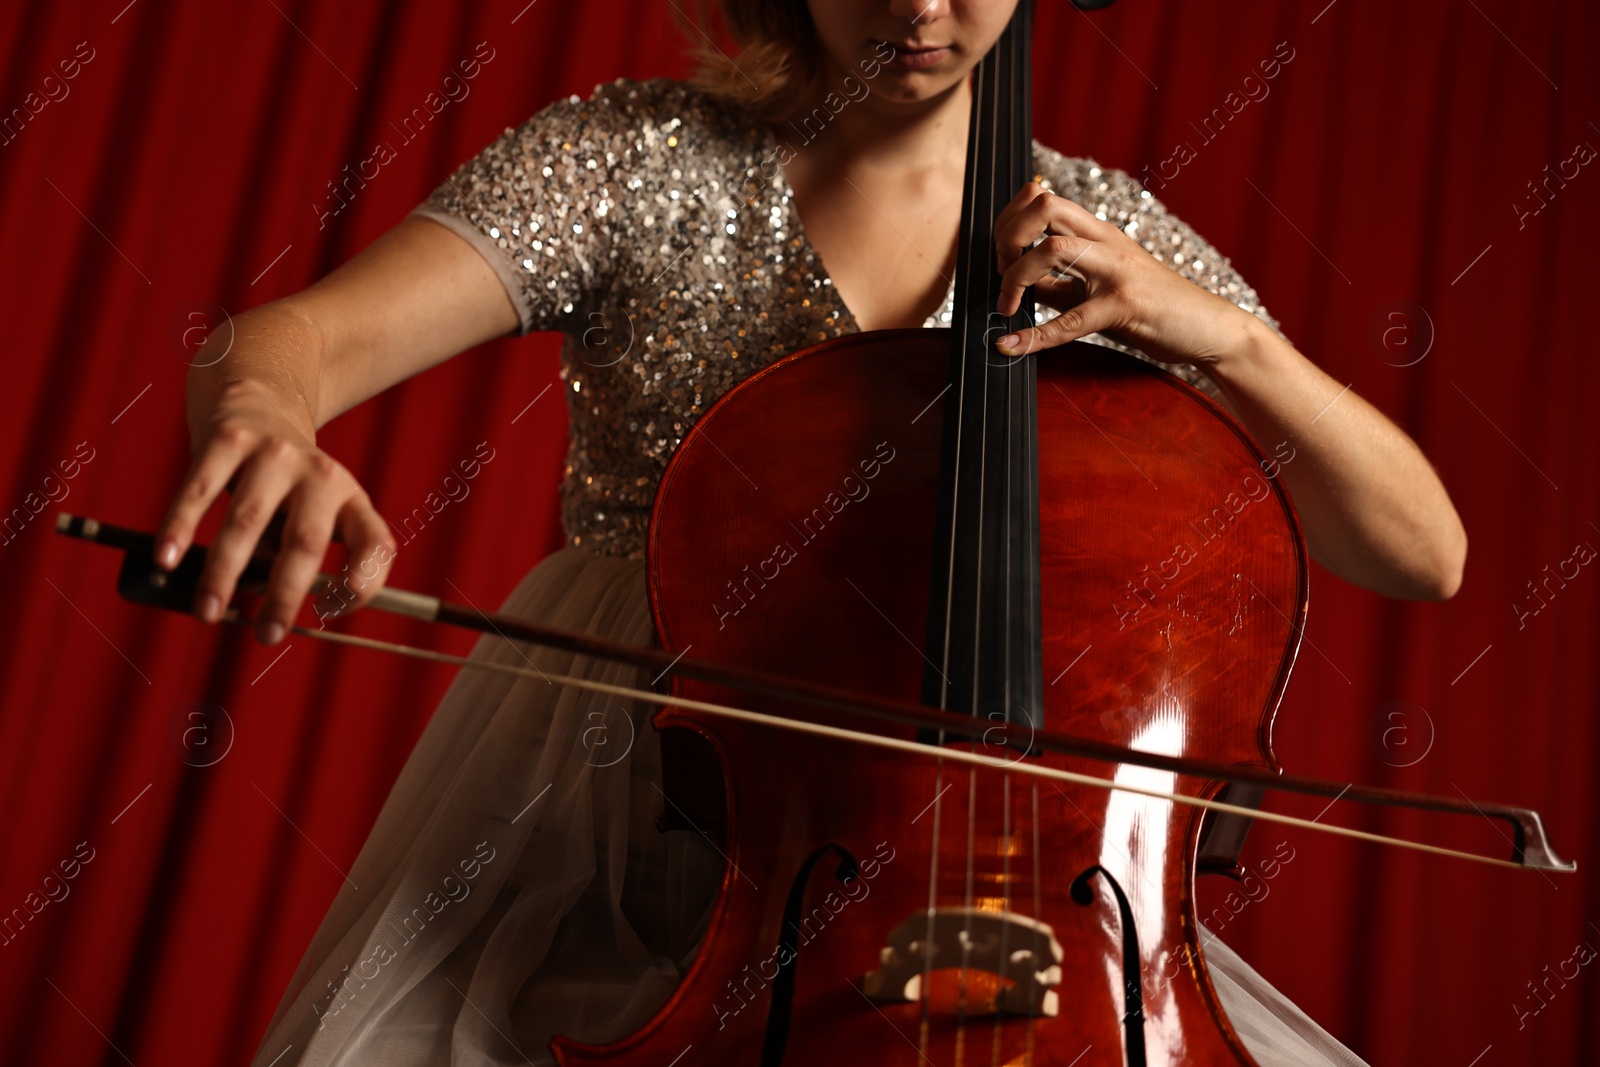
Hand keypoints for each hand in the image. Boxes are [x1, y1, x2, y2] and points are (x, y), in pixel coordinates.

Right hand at [154, 379, 396, 644]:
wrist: (261, 401)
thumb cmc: (286, 483)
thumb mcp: (311, 511)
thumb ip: (292, 555)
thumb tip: (260, 608)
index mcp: (351, 497)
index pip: (376, 544)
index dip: (365, 584)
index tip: (331, 613)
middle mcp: (321, 474)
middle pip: (307, 541)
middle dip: (285, 594)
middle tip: (267, 636)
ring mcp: (276, 454)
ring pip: (248, 521)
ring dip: (225, 573)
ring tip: (208, 611)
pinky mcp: (230, 439)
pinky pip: (202, 489)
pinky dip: (181, 526)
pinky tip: (168, 559)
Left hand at [991, 183, 1262, 365]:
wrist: (1211, 328)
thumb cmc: (1155, 309)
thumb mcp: (1099, 289)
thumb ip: (1062, 285)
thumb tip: (1021, 288)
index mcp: (1099, 233)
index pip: (1043, 200)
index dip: (1010, 222)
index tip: (1001, 257)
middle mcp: (1106, 241)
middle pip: (1045, 206)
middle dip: (1007, 235)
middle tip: (1000, 271)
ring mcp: (1116, 270)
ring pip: (1054, 248)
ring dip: (1016, 276)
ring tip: (1006, 306)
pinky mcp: (1125, 305)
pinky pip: (1071, 319)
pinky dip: (1035, 336)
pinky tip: (1012, 346)